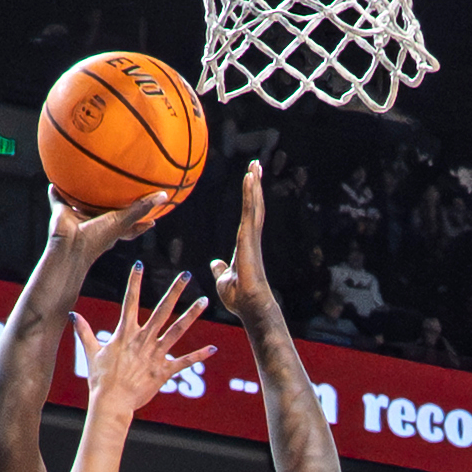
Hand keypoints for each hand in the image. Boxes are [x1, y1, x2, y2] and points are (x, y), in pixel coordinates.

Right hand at [49, 188, 159, 257]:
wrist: (70, 247)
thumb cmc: (97, 238)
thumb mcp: (123, 222)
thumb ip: (141, 209)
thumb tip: (164, 196)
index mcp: (111, 228)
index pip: (130, 223)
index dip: (141, 217)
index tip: (153, 210)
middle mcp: (96, 222)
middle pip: (106, 211)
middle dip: (111, 202)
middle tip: (119, 189)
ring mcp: (79, 218)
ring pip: (82, 204)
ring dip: (82, 195)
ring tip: (83, 179)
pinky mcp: (62, 213)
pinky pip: (58, 199)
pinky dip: (55, 192)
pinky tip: (54, 182)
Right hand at [70, 264, 213, 423]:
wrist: (111, 402)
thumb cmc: (100, 379)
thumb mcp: (91, 352)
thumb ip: (84, 332)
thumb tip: (73, 314)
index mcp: (125, 333)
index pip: (130, 301)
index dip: (134, 282)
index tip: (140, 264)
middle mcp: (143, 339)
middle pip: (162, 310)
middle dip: (175, 291)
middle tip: (186, 275)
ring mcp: (155, 354)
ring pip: (177, 330)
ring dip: (192, 315)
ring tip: (204, 301)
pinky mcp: (164, 371)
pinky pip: (184, 361)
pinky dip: (199, 355)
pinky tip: (213, 349)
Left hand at [209, 162, 272, 323]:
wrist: (249, 306)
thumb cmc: (239, 297)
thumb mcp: (224, 279)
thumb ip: (220, 269)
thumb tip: (214, 263)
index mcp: (245, 244)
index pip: (249, 215)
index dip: (251, 198)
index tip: (252, 182)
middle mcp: (251, 237)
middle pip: (255, 205)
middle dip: (256, 185)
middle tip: (257, 165)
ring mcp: (251, 237)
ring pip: (254, 204)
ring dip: (254, 184)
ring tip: (255, 165)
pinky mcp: (248, 237)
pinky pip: (249, 210)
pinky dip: (250, 193)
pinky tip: (249, 178)